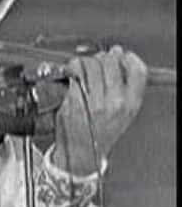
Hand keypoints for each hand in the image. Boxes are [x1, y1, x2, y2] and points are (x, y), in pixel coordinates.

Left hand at [52, 45, 147, 174]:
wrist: (81, 150)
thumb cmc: (99, 131)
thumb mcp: (123, 112)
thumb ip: (124, 87)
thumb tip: (117, 58)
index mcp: (130, 104)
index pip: (137, 69)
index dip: (126, 58)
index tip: (118, 55)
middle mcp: (114, 102)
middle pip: (110, 62)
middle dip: (100, 58)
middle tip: (95, 62)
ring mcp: (94, 101)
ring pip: (90, 64)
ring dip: (82, 62)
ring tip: (79, 67)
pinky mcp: (74, 100)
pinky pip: (74, 74)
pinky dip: (70, 70)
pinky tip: (70, 74)